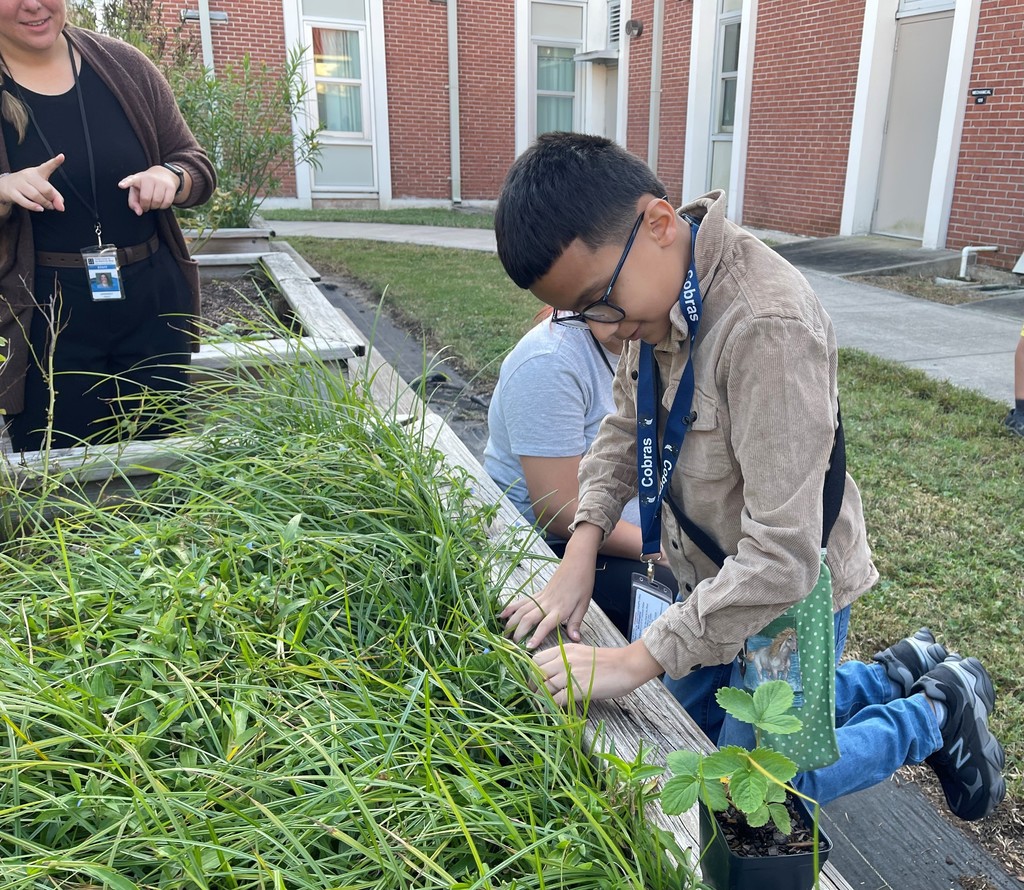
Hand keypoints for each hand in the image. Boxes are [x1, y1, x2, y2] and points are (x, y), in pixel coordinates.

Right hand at [0, 154, 65, 211]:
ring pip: (36, 195)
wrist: (6, 186)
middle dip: (51, 199)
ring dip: (44, 204)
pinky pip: (24, 201)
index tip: (62, 156)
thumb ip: (56, 197)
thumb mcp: (43, 188)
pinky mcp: (12, 192)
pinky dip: (34, 206)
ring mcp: (19, 183)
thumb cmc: (29, 186)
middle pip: (45, 189)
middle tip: (52, 204)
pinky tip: (40, 209)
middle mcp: (28, 175)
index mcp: (38, 172)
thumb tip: (61, 207)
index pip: (47, 166)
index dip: (55, 162)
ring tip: (46, 206)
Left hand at [118, 165, 179, 214]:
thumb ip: (133, 203)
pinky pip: (166, 203)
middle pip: (146, 199)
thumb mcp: (136, 192)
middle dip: (145, 206)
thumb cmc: (146, 186)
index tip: (121, 185)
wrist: (164, 175)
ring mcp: (161, 182)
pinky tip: (160, 203)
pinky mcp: (170, 187)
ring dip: (154, 207)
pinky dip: (162, 207)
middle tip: (146, 205)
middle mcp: (149, 178)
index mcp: (137, 178)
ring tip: (153, 203)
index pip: (131, 180)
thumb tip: (139, 212)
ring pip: (157, 202)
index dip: (126, 183)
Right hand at [501, 554, 595, 647]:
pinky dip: (511, 608)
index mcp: (560, 608)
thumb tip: (575, 639)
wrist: (577, 561)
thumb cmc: (583, 583)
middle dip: (518, 632)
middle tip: (514, 645)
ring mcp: (541, 597)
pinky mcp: (538, 593)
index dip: (536, 636)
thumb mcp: (584, 604)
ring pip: (521, 610)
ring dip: (511, 622)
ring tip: (504, 634)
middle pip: (528, 618)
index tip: (528, 647)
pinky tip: (502, 614)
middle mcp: (547, 603)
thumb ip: (576, 622)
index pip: (545, 625)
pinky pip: (522, 601)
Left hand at [531, 640, 663, 706]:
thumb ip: (567, 660)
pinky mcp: (578, 689)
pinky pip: (556, 699)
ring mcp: (570, 673)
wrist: (627, 666)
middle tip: (535, 694)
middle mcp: (565, 659)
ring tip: (541, 703)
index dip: (533, 671)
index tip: (534, 681)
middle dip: (532, 685)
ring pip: (544, 686)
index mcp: (565, 649)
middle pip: (537, 672)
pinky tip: (551, 710)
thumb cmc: (608, 662)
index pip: (537, 658)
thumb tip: (553, 674)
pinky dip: (551, 706)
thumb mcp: (583, 654)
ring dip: (540, 697)